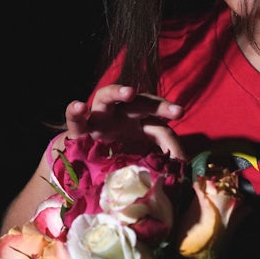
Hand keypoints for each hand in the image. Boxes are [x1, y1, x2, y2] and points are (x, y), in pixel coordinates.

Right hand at [65, 84, 185, 159]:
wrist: (85, 164)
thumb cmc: (119, 158)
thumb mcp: (142, 159)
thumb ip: (161, 159)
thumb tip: (183, 166)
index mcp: (140, 124)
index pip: (159, 123)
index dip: (173, 133)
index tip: (185, 141)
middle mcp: (121, 115)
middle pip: (141, 104)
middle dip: (159, 106)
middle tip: (176, 111)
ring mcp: (99, 118)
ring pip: (106, 96)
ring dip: (118, 92)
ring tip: (129, 92)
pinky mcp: (79, 130)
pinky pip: (74, 119)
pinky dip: (75, 111)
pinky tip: (79, 106)